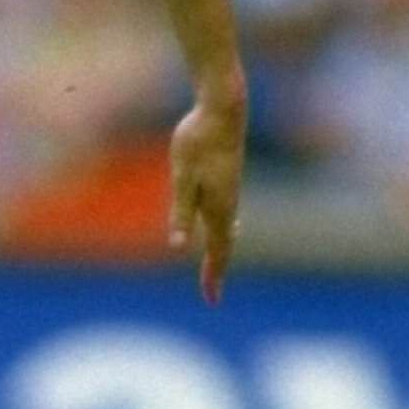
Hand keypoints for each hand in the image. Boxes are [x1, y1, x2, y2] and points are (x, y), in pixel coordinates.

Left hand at [168, 92, 246, 304]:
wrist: (224, 109)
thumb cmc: (198, 142)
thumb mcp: (181, 179)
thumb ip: (180, 212)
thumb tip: (177, 247)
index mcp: (220, 209)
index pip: (218, 251)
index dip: (214, 276)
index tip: (211, 299)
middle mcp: (230, 203)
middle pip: (225, 244)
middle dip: (217, 268)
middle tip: (212, 291)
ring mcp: (231, 190)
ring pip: (228, 228)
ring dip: (222, 249)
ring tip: (216, 268)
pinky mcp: (229, 177)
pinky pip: (228, 213)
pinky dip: (225, 229)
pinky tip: (227, 228)